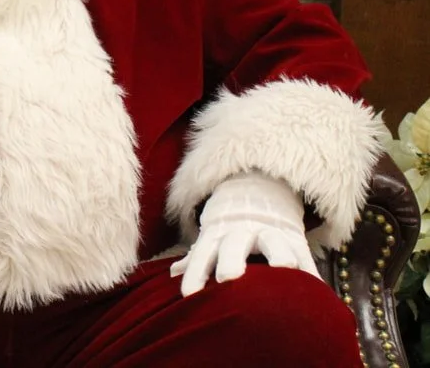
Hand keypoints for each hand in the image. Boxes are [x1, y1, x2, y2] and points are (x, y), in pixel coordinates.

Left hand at [170, 171, 318, 296]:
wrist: (258, 192)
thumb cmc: (229, 228)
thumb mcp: (210, 237)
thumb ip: (195, 258)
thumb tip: (173, 272)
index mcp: (217, 234)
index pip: (202, 254)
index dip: (194, 274)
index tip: (188, 296)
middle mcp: (242, 232)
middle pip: (234, 244)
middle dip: (230, 260)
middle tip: (227, 278)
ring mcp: (270, 232)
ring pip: (274, 242)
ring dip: (278, 254)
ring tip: (285, 268)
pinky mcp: (294, 237)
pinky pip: (303, 253)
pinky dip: (309, 270)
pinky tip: (316, 287)